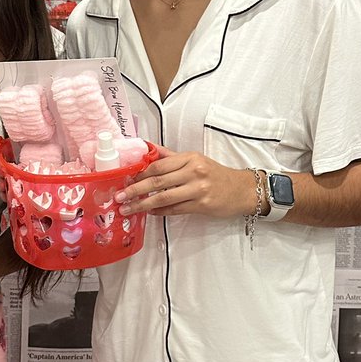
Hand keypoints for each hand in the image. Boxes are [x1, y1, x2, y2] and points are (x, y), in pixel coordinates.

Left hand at [116, 147, 255, 218]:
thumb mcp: (195, 160)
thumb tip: (147, 148)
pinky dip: (159, 211)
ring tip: (128, 209)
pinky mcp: (201, 205)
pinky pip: (175, 209)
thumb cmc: (215, 174)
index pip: (158, 165)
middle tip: (119, 197)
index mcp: (189, 158)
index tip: (125, 180)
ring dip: (142, 205)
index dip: (139, 174)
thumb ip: (170, 157)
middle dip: (135, 190)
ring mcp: (198, 189)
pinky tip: (149, 213)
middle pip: (157, 181)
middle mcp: (193, 172)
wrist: (241, 190)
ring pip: (164, 198)